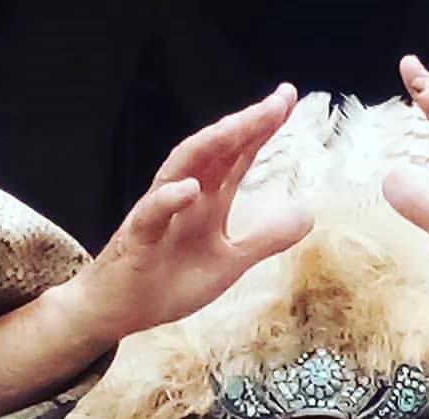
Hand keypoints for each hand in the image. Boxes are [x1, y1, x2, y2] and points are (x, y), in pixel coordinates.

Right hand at [61, 83, 313, 350]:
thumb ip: (265, 238)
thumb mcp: (230, 263)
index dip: (261, 127)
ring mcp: (158, 214)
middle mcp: (184, 197)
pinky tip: (191, 189)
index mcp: (207, 200)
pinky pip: (150, 215)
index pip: (236, 154)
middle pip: (214, 151)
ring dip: (209, 146)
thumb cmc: (167, 281)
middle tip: (276, 102)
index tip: (288, 98)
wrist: (119, 309)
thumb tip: (308, 214)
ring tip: (240, 126)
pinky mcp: (138, 240)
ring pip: (181, 168)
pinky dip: (169, 200)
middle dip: (244, 124)